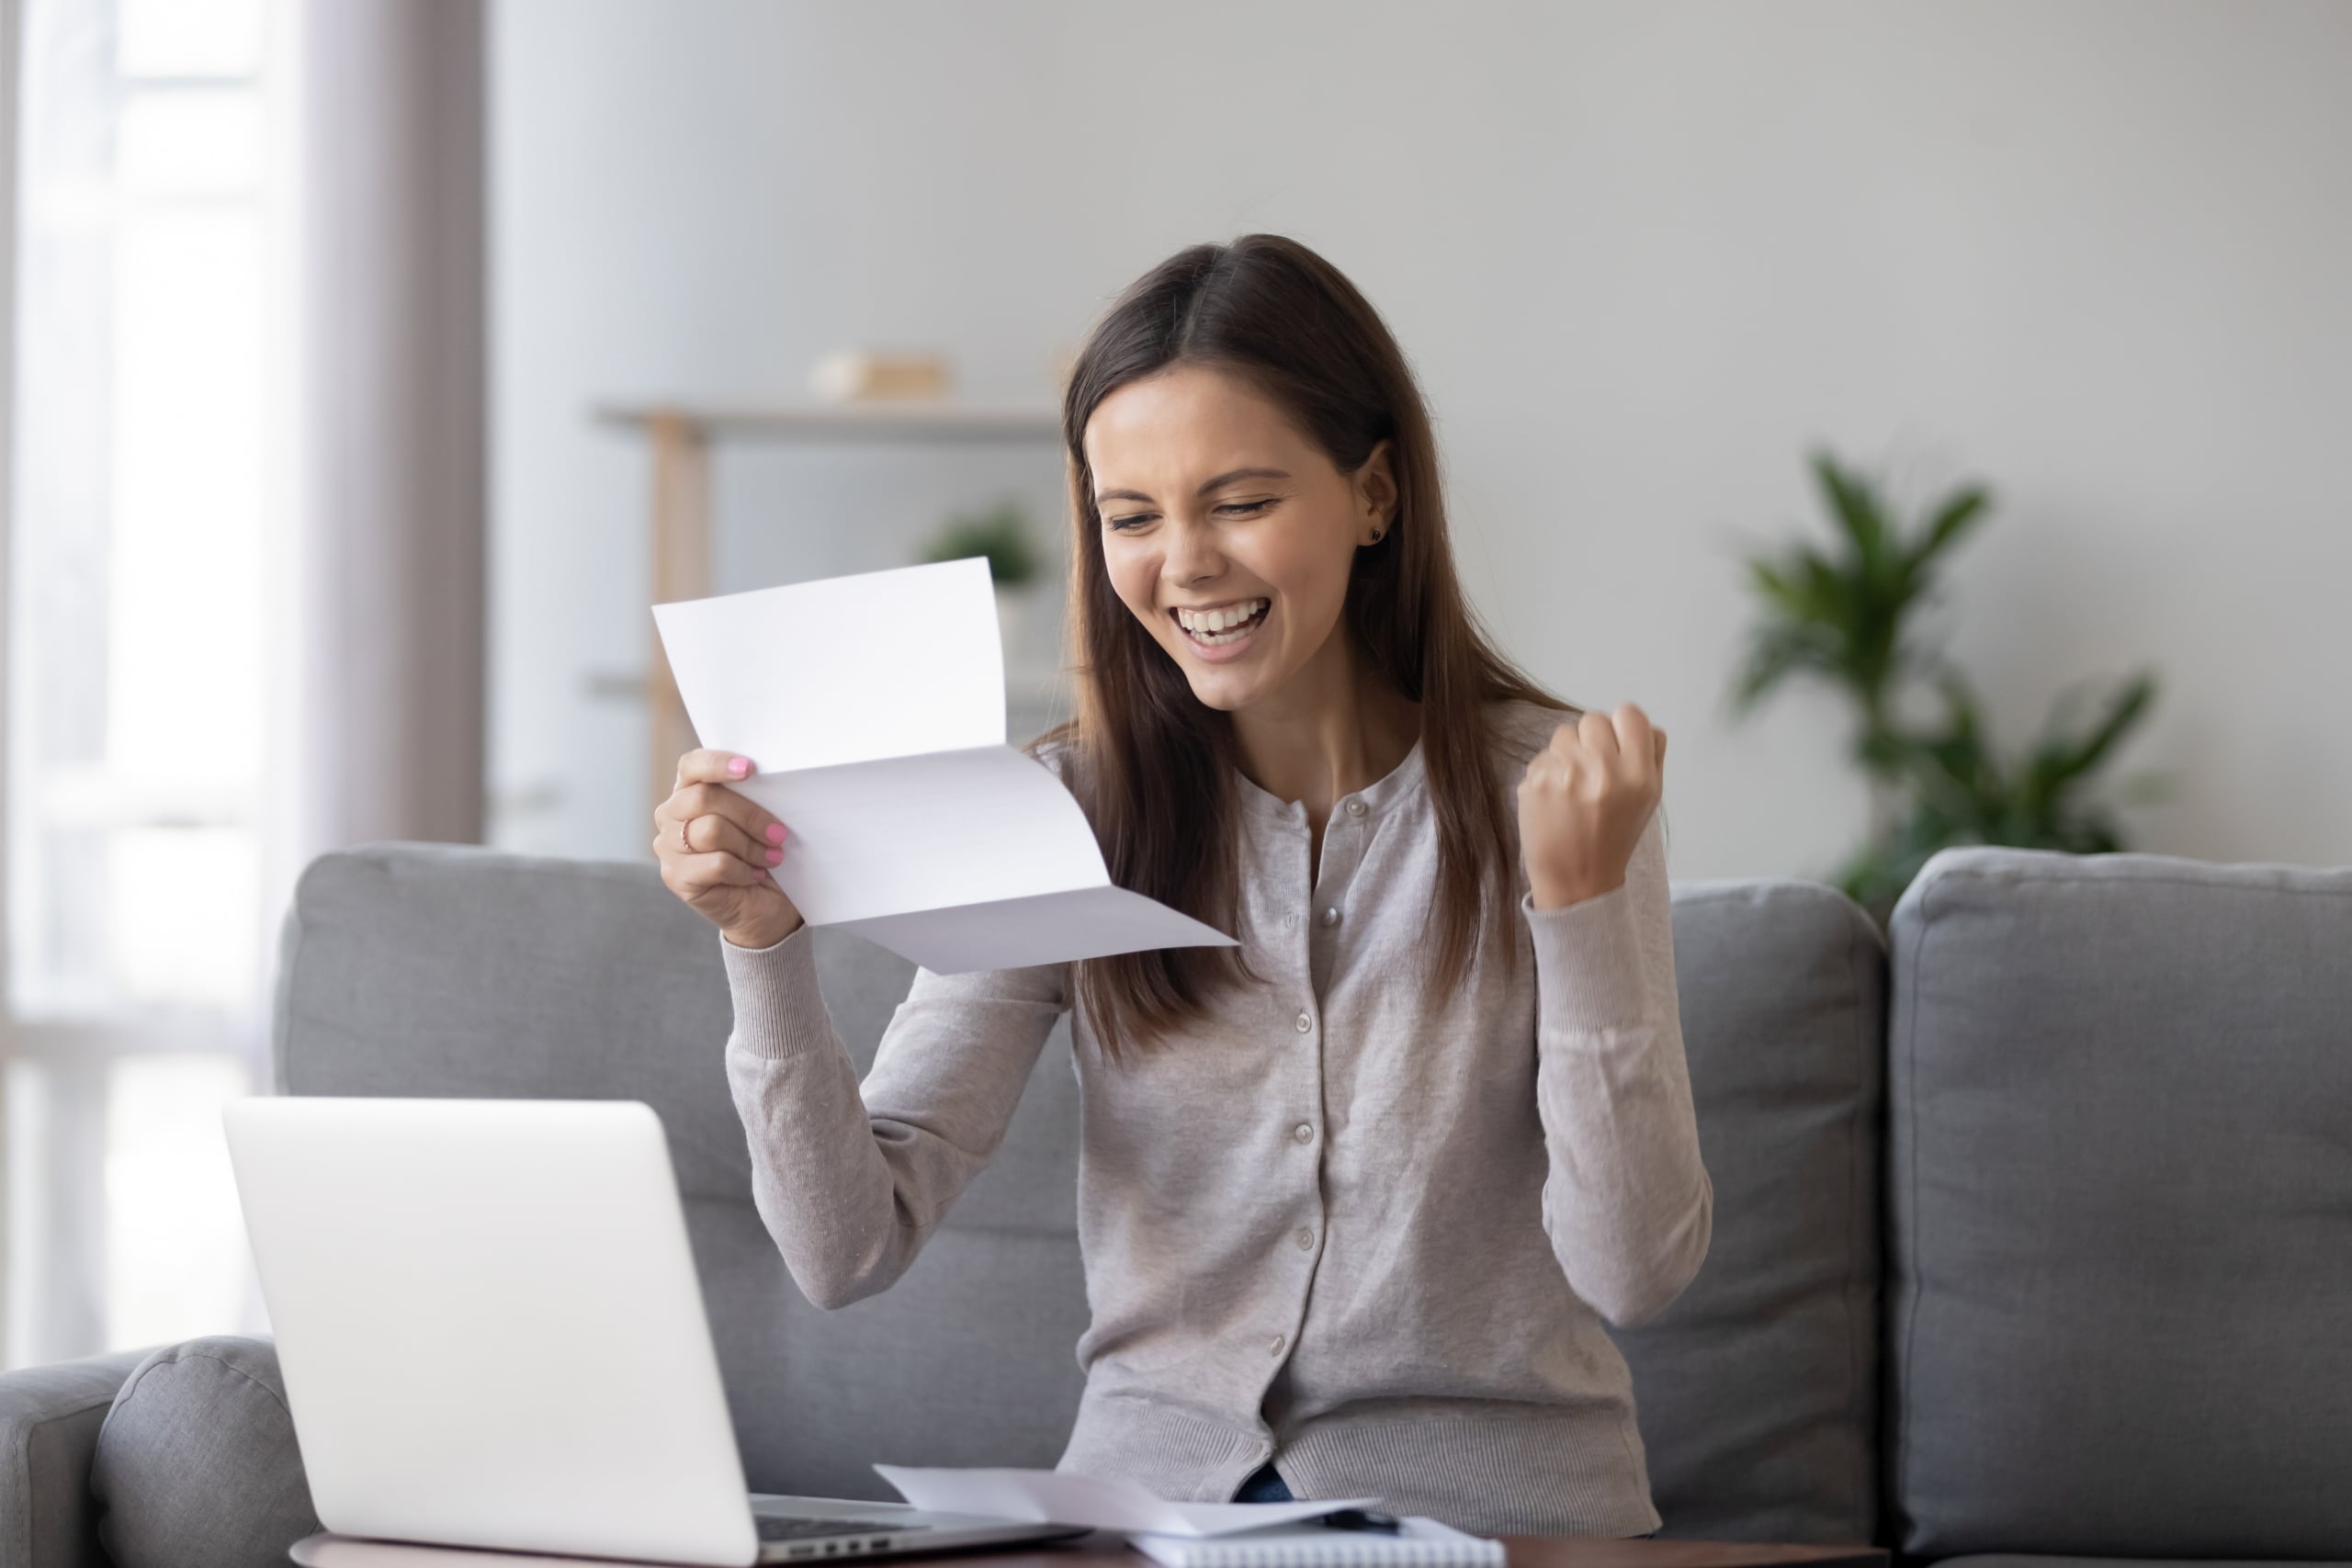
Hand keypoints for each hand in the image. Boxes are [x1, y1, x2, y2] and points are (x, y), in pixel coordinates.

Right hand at [653, 749, 804, 947]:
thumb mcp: (759, 819)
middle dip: (750, 814)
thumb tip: (772, 782)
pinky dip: (743, 870)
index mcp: (689, 789)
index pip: (692, 765)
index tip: (750, 769)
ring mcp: (667, 846)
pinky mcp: (675, 876)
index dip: (717, 763)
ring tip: (771, 858)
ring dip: (751, 846)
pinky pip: (716, 864)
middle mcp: (671, 813)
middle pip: (704, 798)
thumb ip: (752, 797)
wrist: (763, 905)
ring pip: (712, 831)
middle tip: (779, 833)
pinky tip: (754, 875)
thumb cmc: (761, 854)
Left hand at [1518, 703, 1666, 910]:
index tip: (1616, 744)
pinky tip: (1554, 798)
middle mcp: (1604, 770)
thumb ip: (1652, 757)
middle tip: (1592, 769)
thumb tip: (1645, 726)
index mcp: (1638, 775)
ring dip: (1568, 752)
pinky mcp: (1536, 781)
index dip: (1621, 726)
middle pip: (1594, 718)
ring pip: (1564, 733)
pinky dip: (1547, 772)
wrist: (1577, 878)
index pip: (1629, 714)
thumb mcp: (1649, 800)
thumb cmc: (1615, 836)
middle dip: (1592, 740)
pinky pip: (1543, 756)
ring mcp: (1566, 774)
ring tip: (1573, 785)